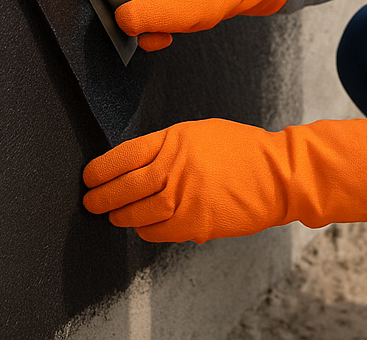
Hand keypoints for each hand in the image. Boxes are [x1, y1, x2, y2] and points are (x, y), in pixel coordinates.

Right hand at [74, 0, 291, 51]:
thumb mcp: (180, 8)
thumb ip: (146, 14)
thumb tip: (119, 20)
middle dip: (112, 2)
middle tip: (133, 14)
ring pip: (113, 1)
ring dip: (133, 22)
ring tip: (159, 27)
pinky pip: (127, 14)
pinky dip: (143, 30)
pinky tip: (163, 31)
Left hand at [82, 117, 366, 243]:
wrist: (277, 175)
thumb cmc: (242, 151)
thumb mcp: (200, 133)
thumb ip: (167, 146)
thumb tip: (133, 163)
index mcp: (174, 140)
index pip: (122, 156)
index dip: (99, 170)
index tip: (89, 177)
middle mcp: (175, 168)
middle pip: (123, 188)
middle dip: (100, 197)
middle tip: (91, 202)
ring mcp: (185, 197)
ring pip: (136, 213)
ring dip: (120, 216)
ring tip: (114, 215)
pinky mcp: (195, 223)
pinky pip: (157, 232)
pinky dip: (145, 230)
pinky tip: (144, 225)